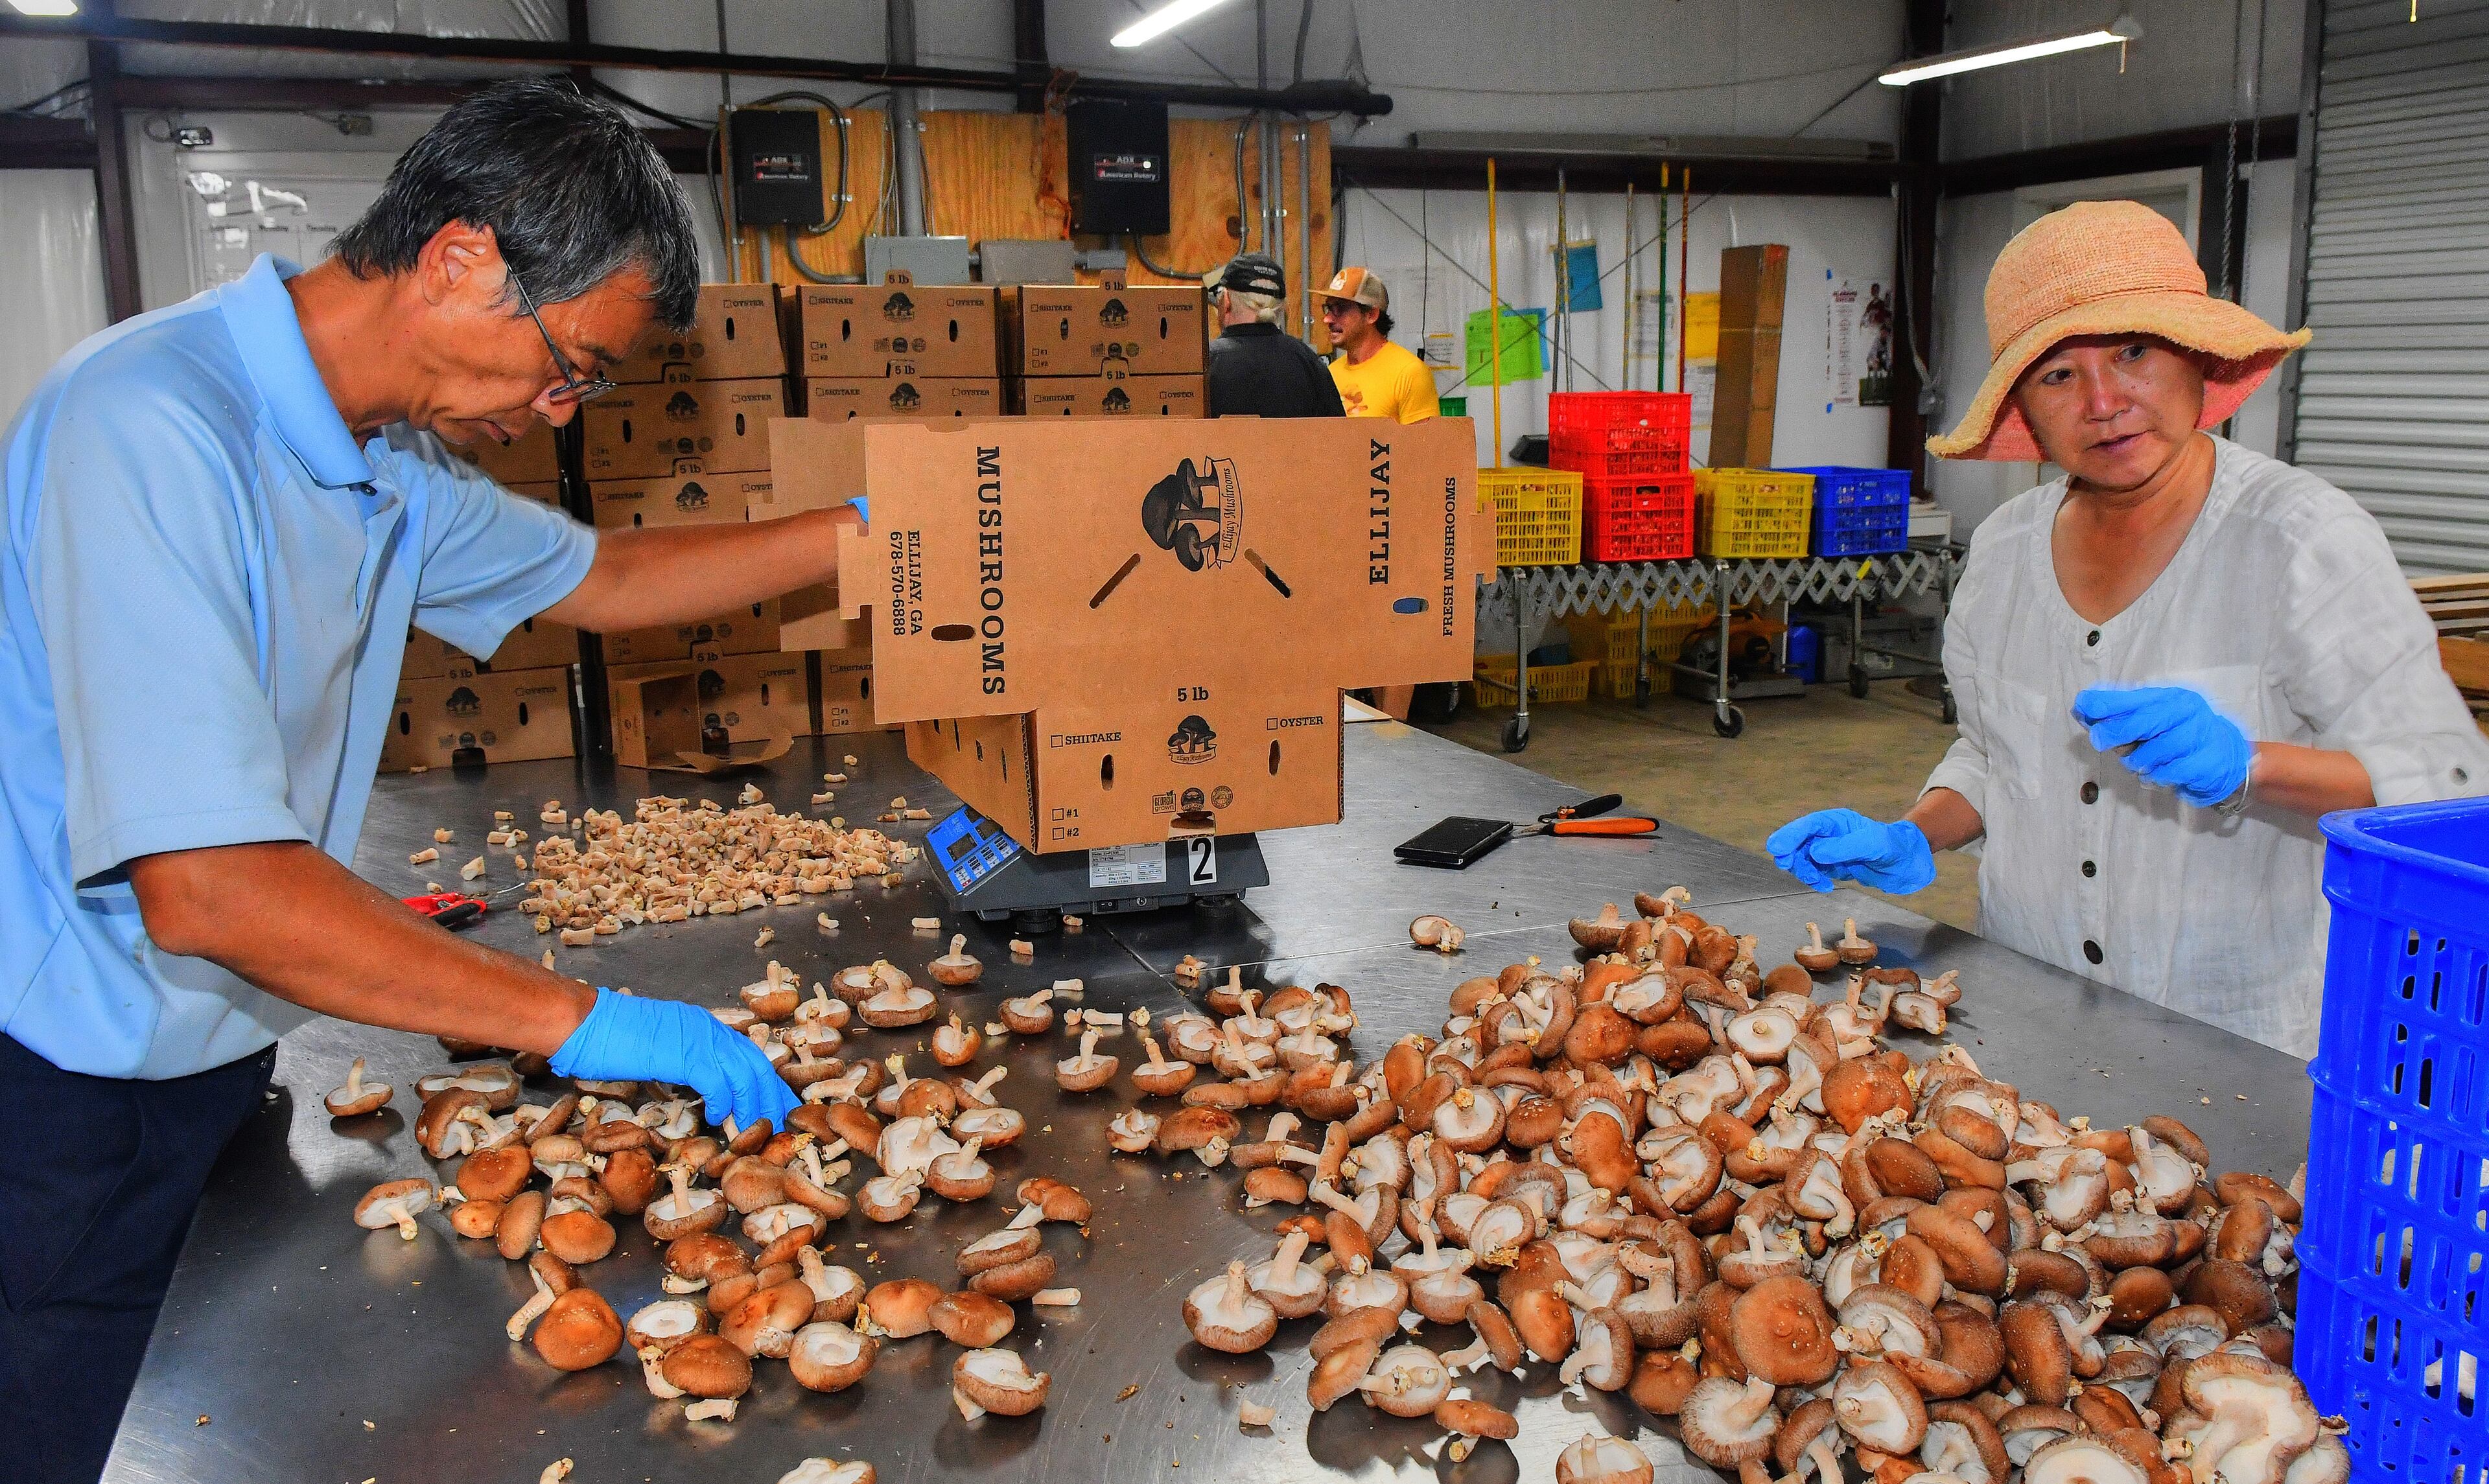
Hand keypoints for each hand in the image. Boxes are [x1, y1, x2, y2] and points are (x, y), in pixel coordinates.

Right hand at [551, 988, 797, 1132]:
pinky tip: (718, 1120)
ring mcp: (698, 1038)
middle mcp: (709, 1029)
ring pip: (743, 1075)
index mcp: (706, 1027)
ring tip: (753, 1131)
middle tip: (782, 1125)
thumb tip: (706, 1092)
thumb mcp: (663, 1049)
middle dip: (772, 1098)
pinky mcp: (683, 1053)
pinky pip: (716, 1082)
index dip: (769, 1083)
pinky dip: (723, 1103)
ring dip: (751, 1107)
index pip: (750, 1056)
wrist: (586, 1024)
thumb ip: (688, 1063)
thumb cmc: (614, 1040)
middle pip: (756, 1066)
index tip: (781, 1106)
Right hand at [1766, 809, 1935, 893]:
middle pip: (1797, 842)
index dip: (1790, 836)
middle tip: (1800, 871)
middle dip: (1793, 856)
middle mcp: (1828, 834)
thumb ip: (1844, 847)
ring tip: (1820, 882)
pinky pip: (1811, 871)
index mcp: (1836, 822)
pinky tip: (1825, 885)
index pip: (1807, 826)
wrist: (1908, 864)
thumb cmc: (1894, 848)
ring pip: (1800, 858)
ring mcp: (1828, 850)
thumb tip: (1815, 852)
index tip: (1777, 849)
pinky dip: (1813, 879)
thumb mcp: (1873, 845)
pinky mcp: (1831, 865)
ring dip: (1804, 871)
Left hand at [2071, 685, 2251, 805]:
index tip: (2082, 706)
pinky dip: (2154, 777)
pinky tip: (2153, 776)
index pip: (2135, 697)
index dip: (2107, 702)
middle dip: (2117, 731)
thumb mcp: (2152, 721)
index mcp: (2170, 697)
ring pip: (2156, 750)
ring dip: (2138, 761)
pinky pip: (2169, 773)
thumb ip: (2120, 716)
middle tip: (2099, 740)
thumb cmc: (2178, 737)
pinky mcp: (2205, 762)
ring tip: (2139, 764)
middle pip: (2145, 721)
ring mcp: (2199, 735)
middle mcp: (2187, 711)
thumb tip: (2081, 708)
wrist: (2225, 758)